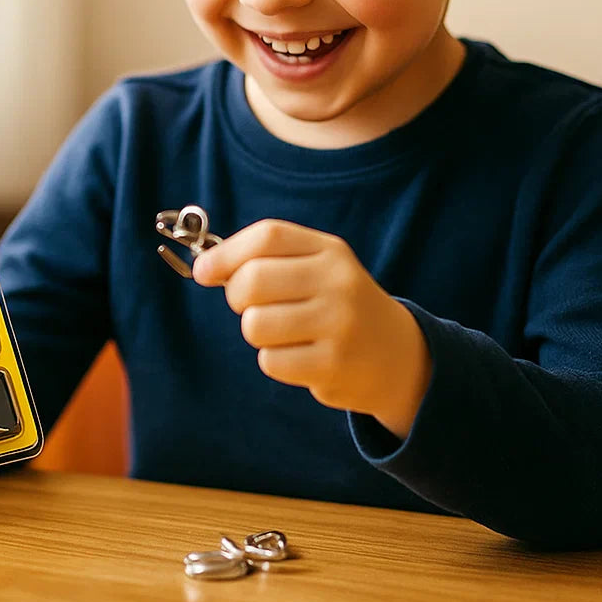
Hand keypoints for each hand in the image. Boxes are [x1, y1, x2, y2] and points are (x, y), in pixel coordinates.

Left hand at [193, 219, 431, 439]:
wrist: (397, 356)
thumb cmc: (336, 305)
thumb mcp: (314, 267)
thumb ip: (264, 258)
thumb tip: (204, 268)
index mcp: (329, 251)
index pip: (268, 236)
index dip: (226, 253)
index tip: (204, 271)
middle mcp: (337, 282)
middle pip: (252, 280)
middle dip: (237, 297)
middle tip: (252, 307)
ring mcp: (338, 324)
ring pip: (255, 324)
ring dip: (257, 332)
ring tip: (283, 333)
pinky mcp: (333, 365)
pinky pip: (270, 361)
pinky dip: (274, 361)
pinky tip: (301, 356)